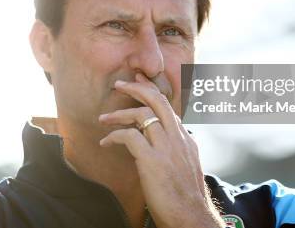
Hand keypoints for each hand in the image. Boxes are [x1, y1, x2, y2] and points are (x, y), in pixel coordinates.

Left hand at [98, 73, 223, 227]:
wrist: (191, 218)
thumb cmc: (186, 198)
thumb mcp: (187, 167)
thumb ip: (179, 151)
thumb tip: (170, 144)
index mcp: (185, 139)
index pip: (168, 106)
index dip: (152, 91)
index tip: (139, 81)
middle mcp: (178, 138)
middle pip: (158, 100)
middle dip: (137, 88)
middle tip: (119, 84)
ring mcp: (166, 148)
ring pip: (142, 115)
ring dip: (119, 114)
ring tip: (103, 118)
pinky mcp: (153, 160)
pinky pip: (129, 137)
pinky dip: (114, 136)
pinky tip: (106, 143)